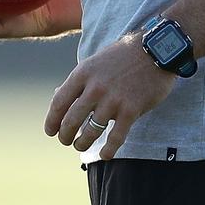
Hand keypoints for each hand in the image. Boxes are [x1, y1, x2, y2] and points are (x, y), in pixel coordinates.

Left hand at [44, 33, 175, 159]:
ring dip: (82, 144)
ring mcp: (113, 100)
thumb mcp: (95, 62)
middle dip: (65, 136)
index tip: (50, 131)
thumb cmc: (123, 56)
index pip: (59, 102)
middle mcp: (95, 87)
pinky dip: (107, 150)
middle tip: (66, 141)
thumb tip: (57, 98)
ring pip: (90, 132)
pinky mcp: (131, 110)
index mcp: (83, 72)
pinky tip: (104, 154)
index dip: (52, 121)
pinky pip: (115, 138)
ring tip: (81, 145)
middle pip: (71, 121)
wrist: (155, 49)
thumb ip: (78, 80)